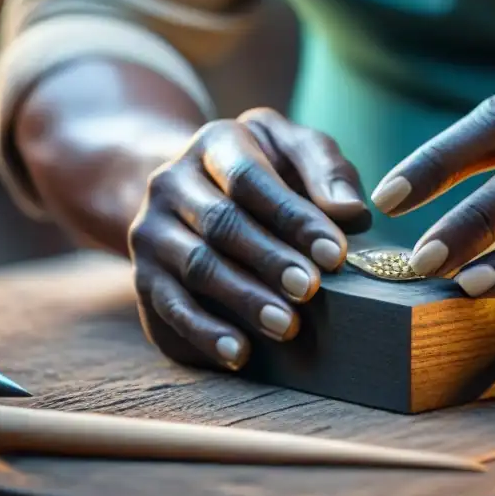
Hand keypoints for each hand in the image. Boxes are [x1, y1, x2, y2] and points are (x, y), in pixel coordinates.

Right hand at [128, 108, 370, 370]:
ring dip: (242, 299)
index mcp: (215, 143)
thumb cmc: (268, 172)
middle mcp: (171, 182)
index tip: (334, 253)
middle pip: (221, 223)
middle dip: (269, 260)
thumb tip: (352, 212)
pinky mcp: (142, 276)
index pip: (251, 178)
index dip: (293, 217)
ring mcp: (150, 230)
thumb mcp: (298, 153)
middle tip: (310, 289)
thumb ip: (328, 171)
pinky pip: (168, 307)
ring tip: (286, 326)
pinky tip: (239, 352)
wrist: (194, 190)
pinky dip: (203, 333)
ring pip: (195, 267)